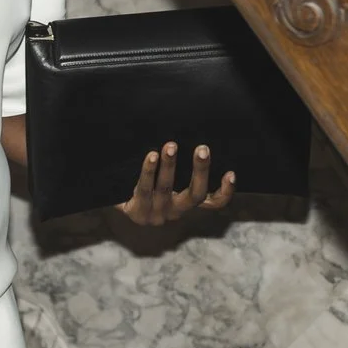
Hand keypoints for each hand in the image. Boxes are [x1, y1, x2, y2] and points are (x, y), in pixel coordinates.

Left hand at [115, 142, 235, 226]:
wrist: (117, 201)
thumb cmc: (147, 185)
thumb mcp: (167, 179)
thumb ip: (181, 167)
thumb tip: (191, 133)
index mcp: (187, 204)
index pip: (213, 204)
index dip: (225, 192)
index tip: (230, 173)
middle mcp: (176, 212)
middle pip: (195, 196)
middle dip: (200, 171)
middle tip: (202, 149)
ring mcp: (157, 214)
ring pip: (166, 189)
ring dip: (170, 165)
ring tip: (170, 146)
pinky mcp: (137, 212)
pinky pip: (144, 189)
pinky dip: (149, 171)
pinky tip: (151, 156)